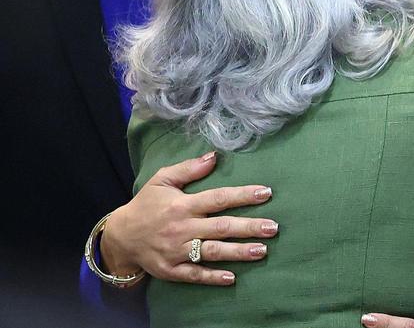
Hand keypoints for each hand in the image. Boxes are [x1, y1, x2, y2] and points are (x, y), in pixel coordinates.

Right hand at [100, 151, 278, 285]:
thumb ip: (188, 168)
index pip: (218, 198)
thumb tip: (214, 156)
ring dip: (238, 252)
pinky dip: (212, 277)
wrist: (119, 236)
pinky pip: (193, 275)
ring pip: (211, 252)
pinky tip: (231, 278)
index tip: (266, 193)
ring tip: (262, 251)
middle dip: (248, 227)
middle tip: (273, 227)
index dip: (243, 195)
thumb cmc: (146, 205)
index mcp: (182, 204)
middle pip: (220, 227)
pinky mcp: (170, 269)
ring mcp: (176, 251)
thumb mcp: (162, 180)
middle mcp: (182, 228)